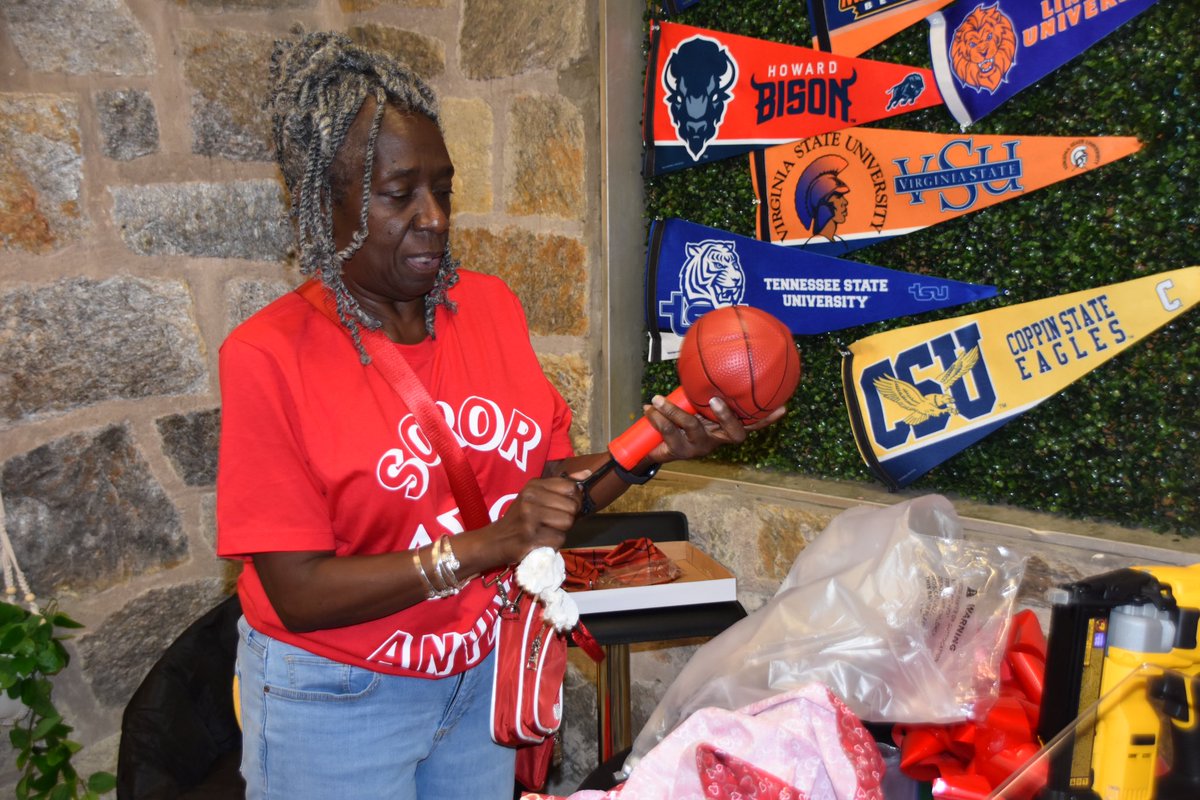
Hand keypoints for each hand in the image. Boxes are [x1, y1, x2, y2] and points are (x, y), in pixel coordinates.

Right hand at [490, 472, 585, 563]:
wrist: (496, 540)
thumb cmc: (521, 517)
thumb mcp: (536, 495)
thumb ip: (562, 485)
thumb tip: (587, 473)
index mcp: (534, 485)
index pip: (571, 488)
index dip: (573, 499)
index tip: (563, 507)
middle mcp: (530, 498)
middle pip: (572, 507)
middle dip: (568, 517)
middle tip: (553, 522)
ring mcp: (529, 518)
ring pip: (567, 523)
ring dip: (561, 530)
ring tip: (546, 530)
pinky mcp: (530, 538)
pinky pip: (559, 539)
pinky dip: (554, 543)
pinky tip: (541, 541)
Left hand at [643, 394, 786, 463]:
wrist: (651, 448)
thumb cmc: (676, 419)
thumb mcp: (689, 403)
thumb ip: (698, 388)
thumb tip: (702, 355)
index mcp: (723, 427)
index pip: (751, 424)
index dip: (767, 418)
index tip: (782, 407)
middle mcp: (716, 439)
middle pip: (733, 433)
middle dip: (726, 416)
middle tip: (716, 400)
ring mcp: (700, 447)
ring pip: (692, 428)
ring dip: (673, 411)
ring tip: (658, 398)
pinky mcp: (680, 452)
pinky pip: (669, 433)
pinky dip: (657, 418)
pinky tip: (648, 408)